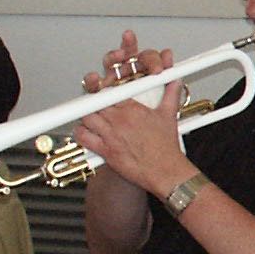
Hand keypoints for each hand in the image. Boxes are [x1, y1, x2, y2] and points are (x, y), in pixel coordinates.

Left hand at [75, 33, 187, 195]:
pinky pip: (83, 137)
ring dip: (86, 117)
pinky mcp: (106, 151)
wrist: (164, 171)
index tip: (105, 93)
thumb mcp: (170, 116)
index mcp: (133, 109)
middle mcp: (120, 120)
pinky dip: (80, 133)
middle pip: (95, 103)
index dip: (105, 92)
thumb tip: (174, 82)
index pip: (111, 92)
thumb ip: (170, 95)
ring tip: (90, 118)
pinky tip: (85, 132)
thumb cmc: (166, 147)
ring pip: (86, 117)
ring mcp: (111, 135)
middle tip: (95, 105)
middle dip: (94, 103)